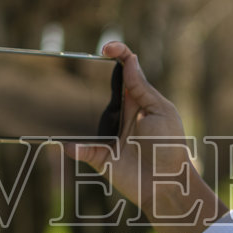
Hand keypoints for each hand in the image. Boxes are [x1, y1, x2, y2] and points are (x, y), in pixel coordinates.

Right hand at [62, 41, 227, 232]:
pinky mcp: (99, 156)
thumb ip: (143, 89)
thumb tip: (130, 61)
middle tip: (75, 67)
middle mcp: (119, 113)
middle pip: (98, 88)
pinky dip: (75, 148)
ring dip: (74, 112)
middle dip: (87, 77)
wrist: (168, 184)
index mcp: (137, 99)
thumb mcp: (161, 112)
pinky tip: (71, 145)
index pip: (125, 69)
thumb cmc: (170, 147)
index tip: (104, 49)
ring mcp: (107, 134)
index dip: (116, 53)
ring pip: (83, 117)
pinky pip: (81, 149)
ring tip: (62, 104)